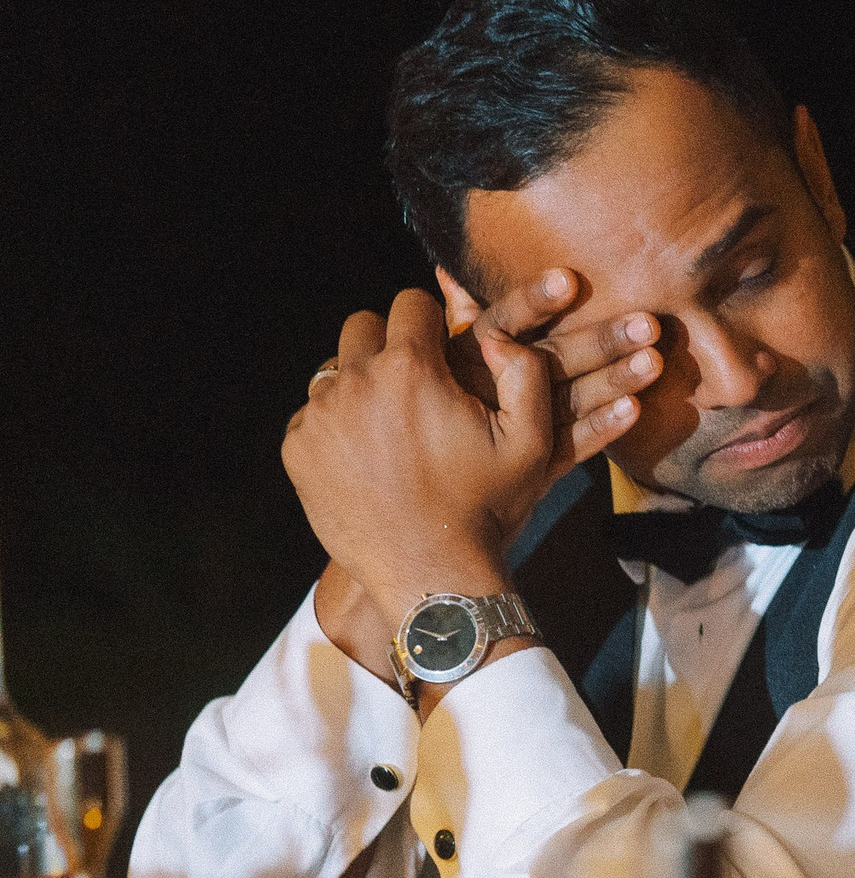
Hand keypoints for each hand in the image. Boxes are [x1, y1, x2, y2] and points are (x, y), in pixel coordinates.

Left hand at [286, 289, 553, 619]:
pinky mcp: (298, 449)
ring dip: (361, 385)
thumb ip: (525, 372)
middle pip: (363, 326)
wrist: (432, 573)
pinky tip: (369, 460)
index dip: (431, 323)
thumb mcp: (532, 441)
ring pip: (334, 370)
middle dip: (390, 345)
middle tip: (416, 386)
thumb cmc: (486, 507)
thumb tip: (497, 333)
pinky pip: (313, 414)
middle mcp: (355, 383)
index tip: (441, 351)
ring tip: (393, 427)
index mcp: (411, 370)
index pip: (410, 304)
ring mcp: (319, 417)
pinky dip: (337, 426)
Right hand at [435, 268, 660, 487]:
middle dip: (599, 342)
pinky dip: (601, 430)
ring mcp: (514, 431)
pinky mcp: (531, 467)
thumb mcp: (437, 361)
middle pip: (550, 361)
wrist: (408, 490)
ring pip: (569, 402)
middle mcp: (493, 390)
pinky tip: (634, 410)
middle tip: (649, 324)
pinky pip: (570, 447)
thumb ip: (459, 317)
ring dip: (613, 381)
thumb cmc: (430, 406)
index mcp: (468, 355)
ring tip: (655, 362)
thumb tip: (452, 271)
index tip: (570, 279)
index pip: (506, 320)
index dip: (536, 301)